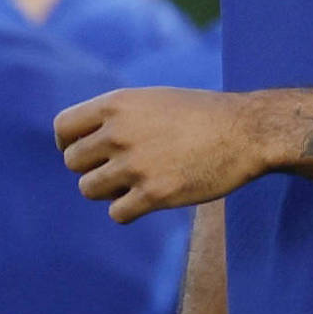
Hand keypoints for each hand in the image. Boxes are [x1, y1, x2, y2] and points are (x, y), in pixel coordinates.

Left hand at [57, 88, 259, 222]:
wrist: (248, 132)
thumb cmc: (203, 115)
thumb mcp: (154, 101)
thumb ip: (117, 117)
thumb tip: (81, 143)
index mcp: (118, 104)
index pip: (64, 128)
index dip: (70, 143)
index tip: (90, 151)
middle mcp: (120, 133)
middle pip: (73, 162)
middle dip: (94, 168)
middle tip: (123, 168)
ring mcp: (136, 165)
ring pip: (89, 189)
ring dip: (109, 190)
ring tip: (138, 181)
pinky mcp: (154, 194)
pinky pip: (117, 213)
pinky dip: (129, 210)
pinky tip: (150, 198)